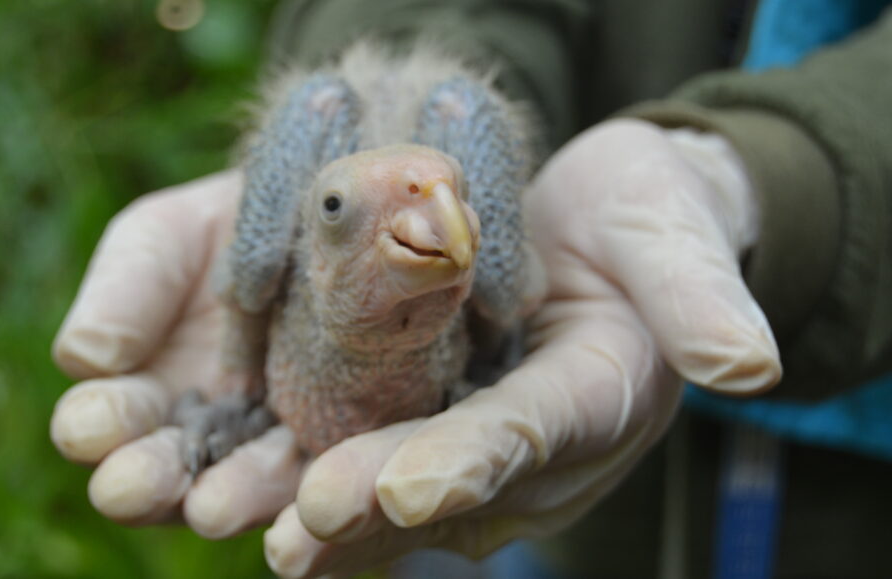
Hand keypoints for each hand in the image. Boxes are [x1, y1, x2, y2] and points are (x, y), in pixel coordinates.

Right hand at [50, 169, 303, 527]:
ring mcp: (269, 445)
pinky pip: (322, 472)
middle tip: (128, 486)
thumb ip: (123, 294)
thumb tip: (87, 360)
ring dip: (226, 500)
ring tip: (211, 509)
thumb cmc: (220, 229)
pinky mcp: (338, 443)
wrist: (316, 214)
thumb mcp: (160, 242)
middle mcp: (200, 436)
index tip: (87, 425)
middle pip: (165, 474)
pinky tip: (304, 494)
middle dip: (145, 482)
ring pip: (244, 486)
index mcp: (138, 395)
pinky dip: (310, 489)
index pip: (106, 423)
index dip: (95, 427)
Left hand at [258, 118, 781, 576]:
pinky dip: (331, 491)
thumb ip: (700, 293)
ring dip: (341, 523)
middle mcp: (544, 450)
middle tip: (303, 527)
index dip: (469, 461)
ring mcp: (492, 456)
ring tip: (269, 538)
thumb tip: (750, 364)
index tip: (405, 487)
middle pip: (454, 483)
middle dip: (379, 507)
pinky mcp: (445, 438)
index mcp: (600, 398)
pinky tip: (266, 506)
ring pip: (410, 498)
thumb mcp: (672, 234)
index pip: (532, 435)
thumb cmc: (643, 220)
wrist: (608, 235)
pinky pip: (384, 474)